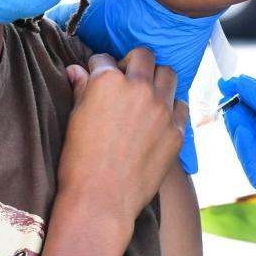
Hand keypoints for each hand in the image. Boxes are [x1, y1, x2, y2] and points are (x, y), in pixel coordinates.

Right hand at [47, 0, 223, 173]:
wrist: (101, 199)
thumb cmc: (80, 161)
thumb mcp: (75, 118)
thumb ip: (81, 88)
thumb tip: (76, 70)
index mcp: (108, 81)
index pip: (104, 59)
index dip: (98, 67)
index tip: (98, 76)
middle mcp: (139, 88)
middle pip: (143, 56)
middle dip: (132, 62)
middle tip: (126, 78)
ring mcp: (162, 109)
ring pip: (168, 74)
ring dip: (156, 78)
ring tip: (147, 93)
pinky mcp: (176, 130)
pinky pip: (181, 106)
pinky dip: (171, 106)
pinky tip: (160, 118)